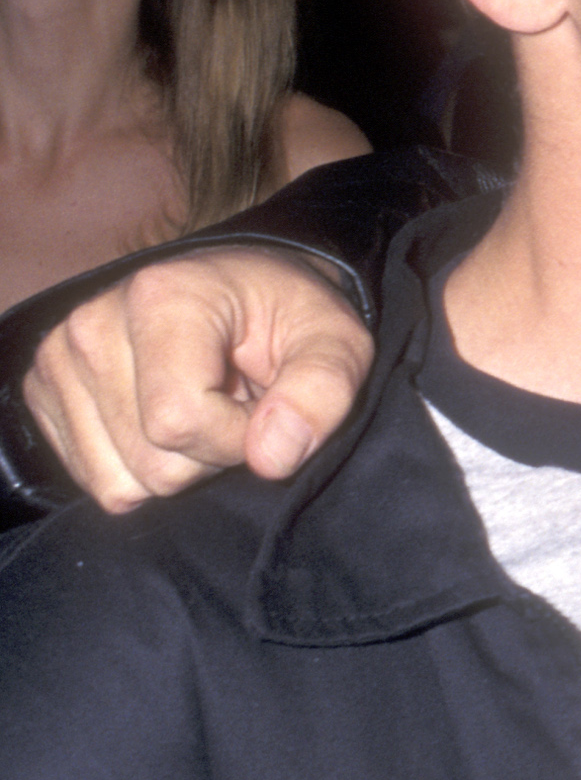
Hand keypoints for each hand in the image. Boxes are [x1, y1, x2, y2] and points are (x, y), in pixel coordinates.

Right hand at [22, 248, 373, 511]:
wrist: (245, 296)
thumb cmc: (292, 318)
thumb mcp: (336, 343)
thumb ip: (323, 392)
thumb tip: (272, 457)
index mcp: (161, 297)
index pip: (180, 421)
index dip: (239, 436)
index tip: (265, 405)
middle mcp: (92, 326)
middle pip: (152, 462)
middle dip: (212, 453)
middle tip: (234, 403)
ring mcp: (58, 362)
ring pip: (124, 482)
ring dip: (179, 464)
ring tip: (202, 407)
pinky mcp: (45, 394)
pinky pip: (101, 484)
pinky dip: (144, 470)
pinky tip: (165, 420)